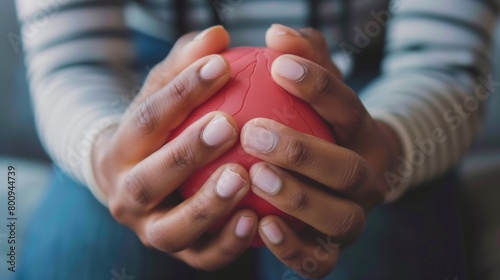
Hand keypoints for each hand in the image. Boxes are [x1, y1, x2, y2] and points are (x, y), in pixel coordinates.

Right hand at [91, 26, 257, 270]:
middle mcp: (126, 195)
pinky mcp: (179, 254)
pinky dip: (227, 243)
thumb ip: (186, 64)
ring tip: (243, 177)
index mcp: (119, 150)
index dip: (182, 91)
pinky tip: (257, 220)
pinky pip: (202, 256)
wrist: (134, 179)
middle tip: (230, 126)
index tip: (221, 65)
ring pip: (171, 228)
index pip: (147, 118)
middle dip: (187, 153)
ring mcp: (150, 229)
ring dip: (207, 205)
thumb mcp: (164, 92)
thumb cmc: (157, 129)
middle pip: (149, 179)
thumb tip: (217, 34)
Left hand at [239, 24, 402, 277]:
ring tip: (255, 176)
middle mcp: (369, 180)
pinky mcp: (333, 252)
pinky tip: (259, 227)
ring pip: (340, 218)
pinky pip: (320, 261)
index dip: (317, 86)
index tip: (277, 65)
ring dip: (299, 199)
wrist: (348, 177)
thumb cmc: (323, 123)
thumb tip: (278, 33)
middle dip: (303, 151)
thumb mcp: (320, 85)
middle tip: (254, 132)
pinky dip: (292, 248)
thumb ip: (303, 56)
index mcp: (365, 135)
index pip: (347, 108)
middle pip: (348, 170)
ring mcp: (355, 219)